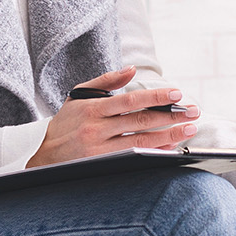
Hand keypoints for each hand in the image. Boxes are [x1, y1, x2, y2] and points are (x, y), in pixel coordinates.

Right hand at [28, 67, 198, 166]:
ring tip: (188, 130)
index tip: (177, 95)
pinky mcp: (102, 166)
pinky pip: (134, 158)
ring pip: (140, 142)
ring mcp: (100, 150)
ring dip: (168, 136)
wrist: (42, 156)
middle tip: (193, 112)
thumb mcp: (79, 96)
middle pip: (140, 122)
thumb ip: (106, 82)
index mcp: (93, 109)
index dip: (155, 98)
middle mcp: (96, 130)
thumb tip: (132, 70)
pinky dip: (154, 152)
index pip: (130, 101)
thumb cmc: (65, 124)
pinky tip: (170, 147)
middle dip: (170, 117)